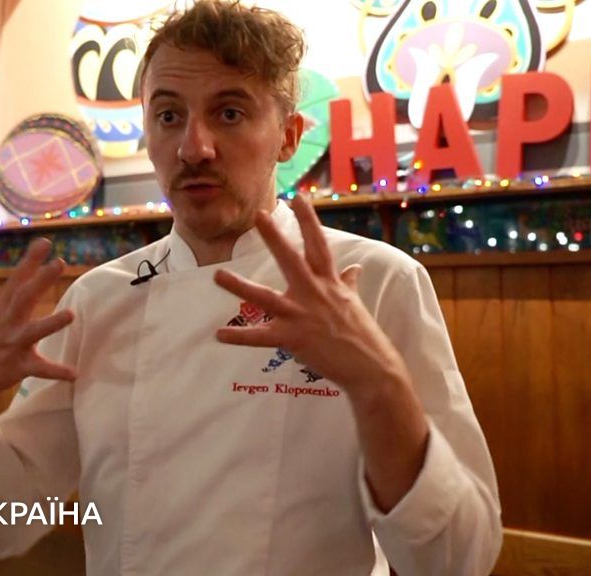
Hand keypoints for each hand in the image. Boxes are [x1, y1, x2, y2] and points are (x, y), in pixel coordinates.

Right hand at [0, 238, 76, 414]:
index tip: (44, 243)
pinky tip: (74, 373)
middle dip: (41, 280)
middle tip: (59, 263)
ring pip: (33, 332)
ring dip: (51, 323)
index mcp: (0, 311)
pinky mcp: (17, 368)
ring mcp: (11, 345)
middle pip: (24, 298)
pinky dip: (57, 371)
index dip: (30, 262)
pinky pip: (39, 369)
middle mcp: (6, 324)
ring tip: (71, 315)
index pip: (16, 281)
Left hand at [213, 194, 409, 396]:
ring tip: (217, 275)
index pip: (319, 245)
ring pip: (265, 297)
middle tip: (258, 214)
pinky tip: (219, 335)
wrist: (372, 369)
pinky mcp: (294, 339)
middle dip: (274, 237)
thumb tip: (355, 268)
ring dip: (240, 286)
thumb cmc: (364, 335)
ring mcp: (303, 315)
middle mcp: (315, 293)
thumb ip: (349, 283)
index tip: (299, 197)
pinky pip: (261, 338)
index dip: (309, 220)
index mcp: (331, 282)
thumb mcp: (355, 304)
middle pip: (292, 259)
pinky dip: (239, 337)